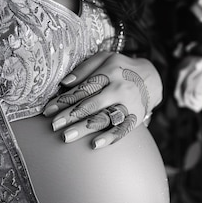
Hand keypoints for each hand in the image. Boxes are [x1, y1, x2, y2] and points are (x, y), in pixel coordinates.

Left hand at [43, 51, 162, 148]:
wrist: (153, 77)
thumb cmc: (121, 67)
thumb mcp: (104, 58)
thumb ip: (84, 68)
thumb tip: (65, 82)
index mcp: (109, 72)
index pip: (83, 88)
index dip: (65, 99)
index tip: (49, 110)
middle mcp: (119, 88)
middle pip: (91, 103)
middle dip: (70, 115)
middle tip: (53, 125)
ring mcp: (128, 104)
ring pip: (104, 118)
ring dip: (84, 128)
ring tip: (66, 137)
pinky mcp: (136, 117)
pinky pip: (123, 129)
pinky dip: (109, 137)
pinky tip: (95, 144)